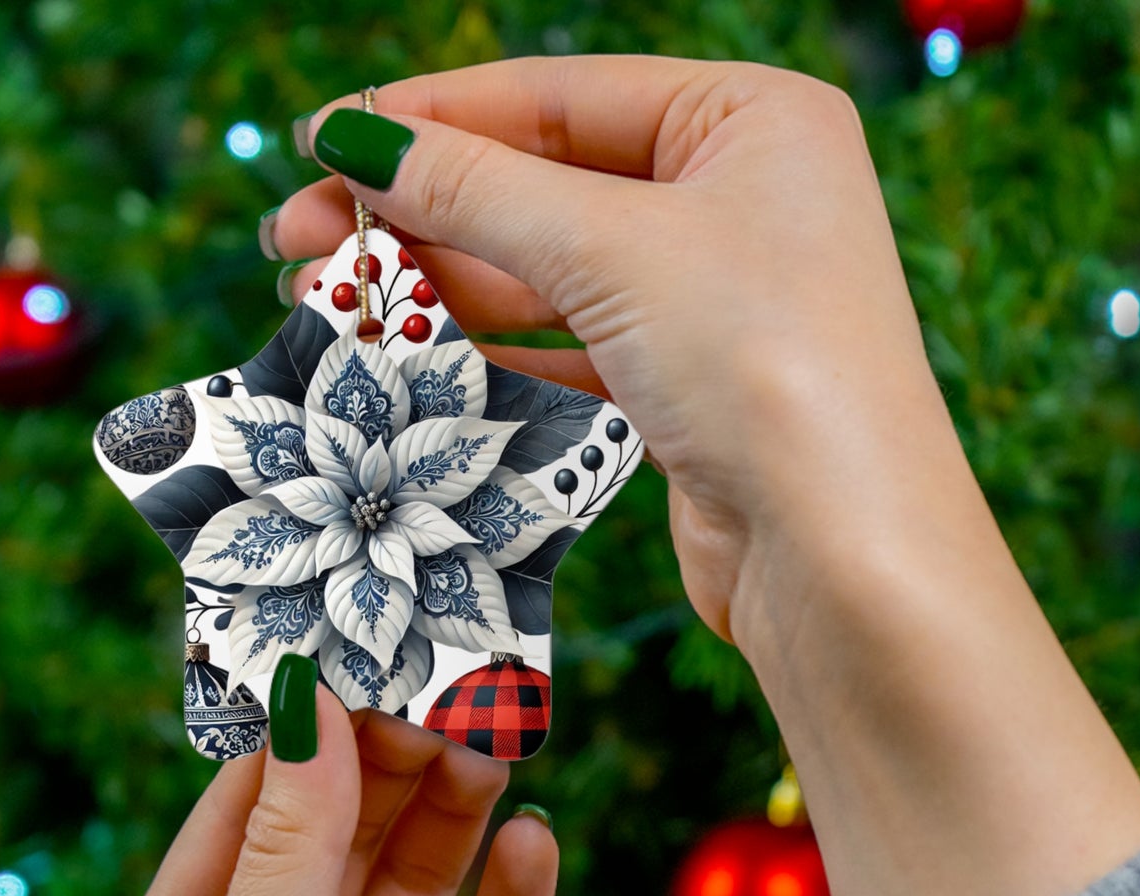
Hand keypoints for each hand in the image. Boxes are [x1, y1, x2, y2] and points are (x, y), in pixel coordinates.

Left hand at [101, 692, 556, 895]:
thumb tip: (303, 707)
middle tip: (452, 688)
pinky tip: (535, 845)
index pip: (248, 810)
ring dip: (456, 816)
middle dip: (393, 764)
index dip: (304, 734)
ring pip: (419, 885)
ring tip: (498, 744)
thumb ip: (285, 852)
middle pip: (344, 836)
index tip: (361, 654)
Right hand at [270, 59, 1139, 895]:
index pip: (558, 96)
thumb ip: (476, 189)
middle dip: (417, 211)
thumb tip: (355, 138)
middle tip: (297, 239)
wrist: (843, 555)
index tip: (320, 143)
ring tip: (325, 299)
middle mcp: (738, 200)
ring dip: (437, 285)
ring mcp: (714, 300)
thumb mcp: (611, 248)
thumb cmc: (764, 365)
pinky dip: (490, 347)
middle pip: (544, 184)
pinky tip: (408, 352)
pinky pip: (569, 345)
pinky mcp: (687, 388)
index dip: (431, 119)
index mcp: (749, 120)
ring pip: (548, 272)